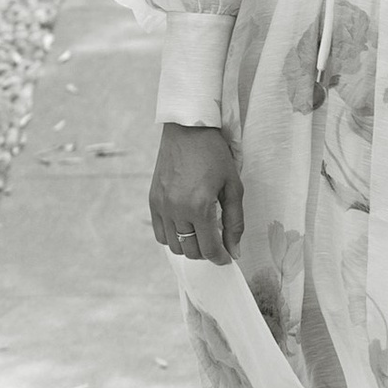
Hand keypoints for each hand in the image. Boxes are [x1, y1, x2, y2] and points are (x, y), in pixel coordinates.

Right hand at [151, 122, 241, 262]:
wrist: (188, 129)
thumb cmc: (214, 154)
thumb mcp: (233, 186)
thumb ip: (235, 222)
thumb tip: (234, 250)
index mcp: (200, 207)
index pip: (209, 248)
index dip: (221, 257)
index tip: (227, 257)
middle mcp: (177, 210)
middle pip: (190, 251)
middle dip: (206, 253)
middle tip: (217, 244)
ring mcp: (162, 206)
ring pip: (174, 246)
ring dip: (189, 247)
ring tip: (201, 235)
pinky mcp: (153, 200)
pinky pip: (159, 233)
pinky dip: (172, 237)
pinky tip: (184, 227)